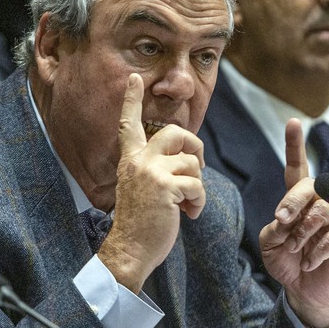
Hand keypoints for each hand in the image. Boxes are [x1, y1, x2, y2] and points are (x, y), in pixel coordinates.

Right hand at [98, 73, 205, 292]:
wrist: (130, 249)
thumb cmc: (140, 222)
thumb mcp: (141, 187)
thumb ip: (157, 168)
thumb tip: (189, 159)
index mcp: (130, 159)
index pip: (128, 124)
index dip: (132, 100)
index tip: (135, 79)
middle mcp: (138, 160)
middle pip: (175, 132)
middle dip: (194, 146)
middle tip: (198, 167)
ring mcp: (150, 172)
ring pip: (192, 163)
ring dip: (197, 187)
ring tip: (188, 205)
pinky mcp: (165, 187)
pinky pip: (198, 185)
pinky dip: (199, 202)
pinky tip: (189, 214)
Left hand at [259, 119, 328, 326]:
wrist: (303, 290)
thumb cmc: (286, 260)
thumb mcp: (269, 242)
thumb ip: (275, 226)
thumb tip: (288, 220)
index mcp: (297, 199)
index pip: (296, 167)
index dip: (294, 145)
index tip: (293, 122)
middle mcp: (318, 202)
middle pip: (309, 185)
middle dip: (292, 202)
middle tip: (282, 220)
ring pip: (320, 212)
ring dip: (303, 233)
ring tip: (296, 249)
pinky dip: (315, 251)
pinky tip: (310, 262)